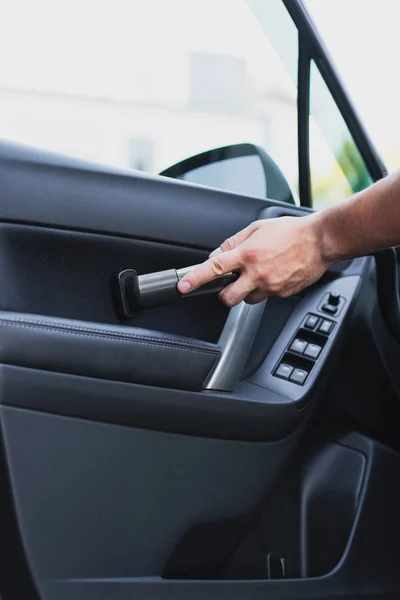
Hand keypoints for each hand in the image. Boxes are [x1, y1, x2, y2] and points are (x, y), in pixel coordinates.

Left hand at [177, 215, 330, 306]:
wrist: (320, 241)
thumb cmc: (291, 232)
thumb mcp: (257, 228)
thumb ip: (234, 242)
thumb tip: (218, 254)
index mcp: (247, 254)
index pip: (214, 269)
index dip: (195, 279)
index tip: (183, 286)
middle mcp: (257, 273)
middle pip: (228, 298)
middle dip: (224, 294)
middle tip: (229, 284)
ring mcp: (270, 286)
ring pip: (248, 300)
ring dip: (247, 291)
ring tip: (259, 274)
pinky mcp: (282, 294)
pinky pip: (266, 297)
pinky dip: (265, 289)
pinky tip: (274, 275)